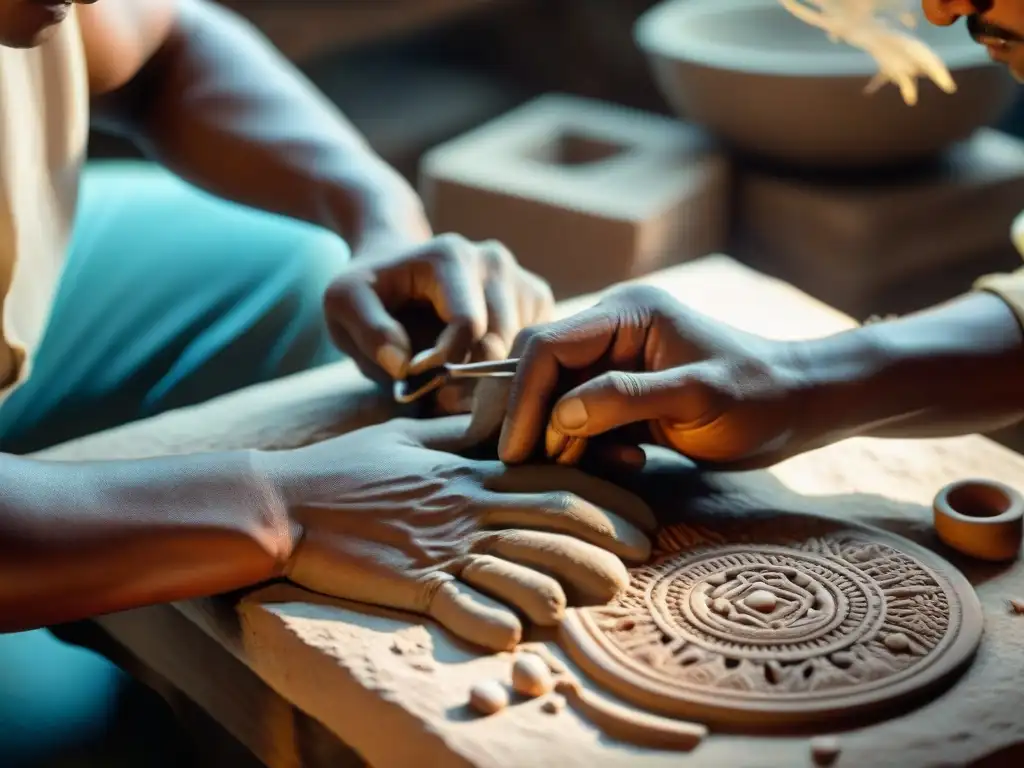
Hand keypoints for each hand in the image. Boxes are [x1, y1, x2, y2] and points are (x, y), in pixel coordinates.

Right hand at [258, 415, 654, 650]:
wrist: (285, 500)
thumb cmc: (350, 467)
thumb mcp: (412, 439)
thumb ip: (466, 437)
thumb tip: (508, 424)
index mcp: (470, 470)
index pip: (552, 479)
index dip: (606, 497)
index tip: (644, 515)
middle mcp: (464, 506)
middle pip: (549, 521)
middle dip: (603, 541)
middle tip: (640, 561)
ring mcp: (437, 546)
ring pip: (515, 563)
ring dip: (561, 582)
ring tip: (595, 599)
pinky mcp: (407, 582)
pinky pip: (456, 603)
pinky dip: (488, 619)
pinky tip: (516, 635)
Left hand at [324, 233, 552, 408]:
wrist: (397, 268)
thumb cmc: (370, 290)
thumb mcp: (344, 303)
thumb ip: (369, 330)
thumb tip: (404, 365)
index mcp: (451, 255)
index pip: (468, 325)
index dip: (443, 364)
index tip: (414, 378)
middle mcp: (493, 260)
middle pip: (500, 341)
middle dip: (469, 378)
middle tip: (438, 395)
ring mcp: (519, 278)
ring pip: (522, 349)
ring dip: (490, 377)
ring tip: (454, 383)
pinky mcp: (535, 299)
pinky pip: (533, 349)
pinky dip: (509, 368)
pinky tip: (477, 368)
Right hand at [478, 285, 817, 469]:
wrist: (800, 407)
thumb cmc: (760, 397)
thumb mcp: (700, 398)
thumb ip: (629, 399)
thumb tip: (561, 414)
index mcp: (626, 314)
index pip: (547, 346)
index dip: (523, 397)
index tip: (515, 450)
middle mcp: (612, 331)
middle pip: (541, 370)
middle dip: (533, 419)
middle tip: (530, 468)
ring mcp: (616, 363)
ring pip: (557, 399)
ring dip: (565, 439)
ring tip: (608, 465)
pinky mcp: (623, 393)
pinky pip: (582, 419)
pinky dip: (589, 447)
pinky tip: (628, 462)